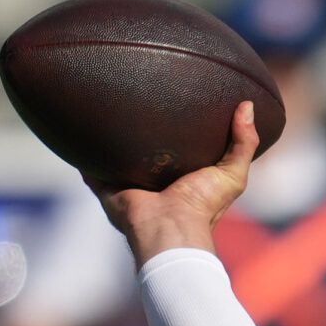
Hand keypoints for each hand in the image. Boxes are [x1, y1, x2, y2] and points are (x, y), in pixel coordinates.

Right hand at [88, 102, 258, 264]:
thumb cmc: (203, 204)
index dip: (179, 131)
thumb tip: (247, 105)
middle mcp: (153, 181)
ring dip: (111, 141)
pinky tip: (79, 133)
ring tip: (106, 109)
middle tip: (137, 99)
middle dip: (140, 133)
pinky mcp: (107, 188)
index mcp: (181, 178)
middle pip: (144, 153)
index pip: (178, 151)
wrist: (169, 226)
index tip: (178, 103)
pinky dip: (85, 155)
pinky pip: (91, 169)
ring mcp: (129, 185)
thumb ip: (243, 142)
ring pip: (116, 158)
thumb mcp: (232, 173)